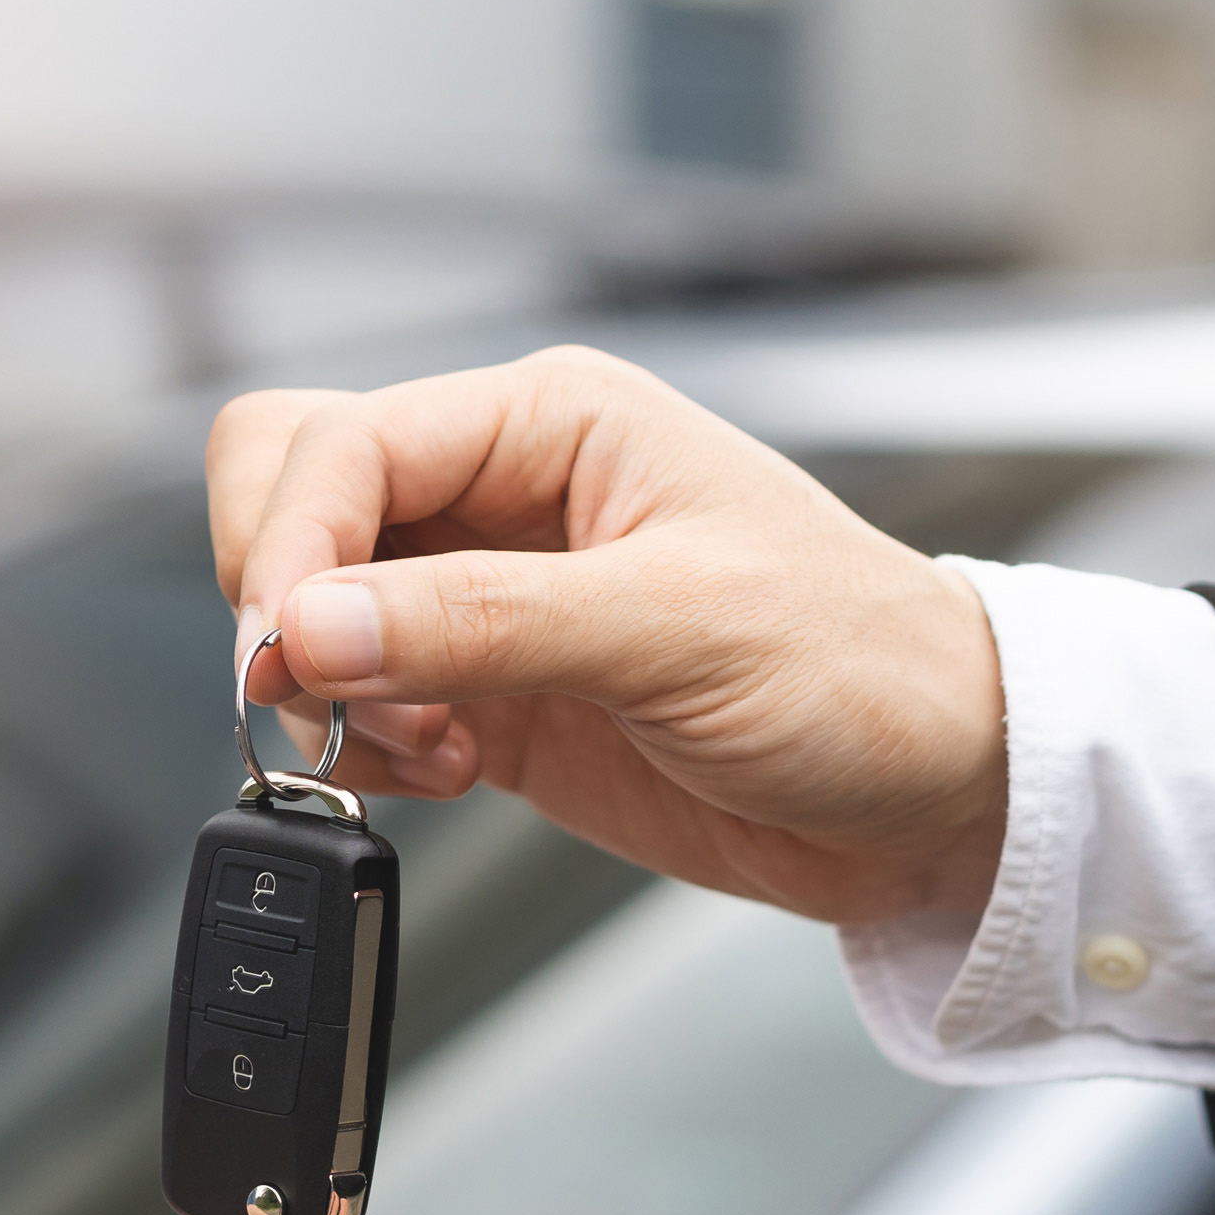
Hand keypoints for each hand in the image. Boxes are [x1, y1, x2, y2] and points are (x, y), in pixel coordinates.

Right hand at [209, 345, 1008, 923]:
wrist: (935, 793)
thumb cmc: (864, 668)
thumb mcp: (677, 630)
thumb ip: (481, 623)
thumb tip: (310, 629)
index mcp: (551, 421)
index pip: (343, 442)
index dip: (293, 546)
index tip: (287, 656)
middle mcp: (504, 492)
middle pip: (293, 492)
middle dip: (278, 600)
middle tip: (317, 693)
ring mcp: (487, 597)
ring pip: (310, 608)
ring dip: (324, 689)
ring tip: (422, 743)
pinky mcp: (488, 694)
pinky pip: (356, 701)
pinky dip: (363, 746)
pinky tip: (445, 770)